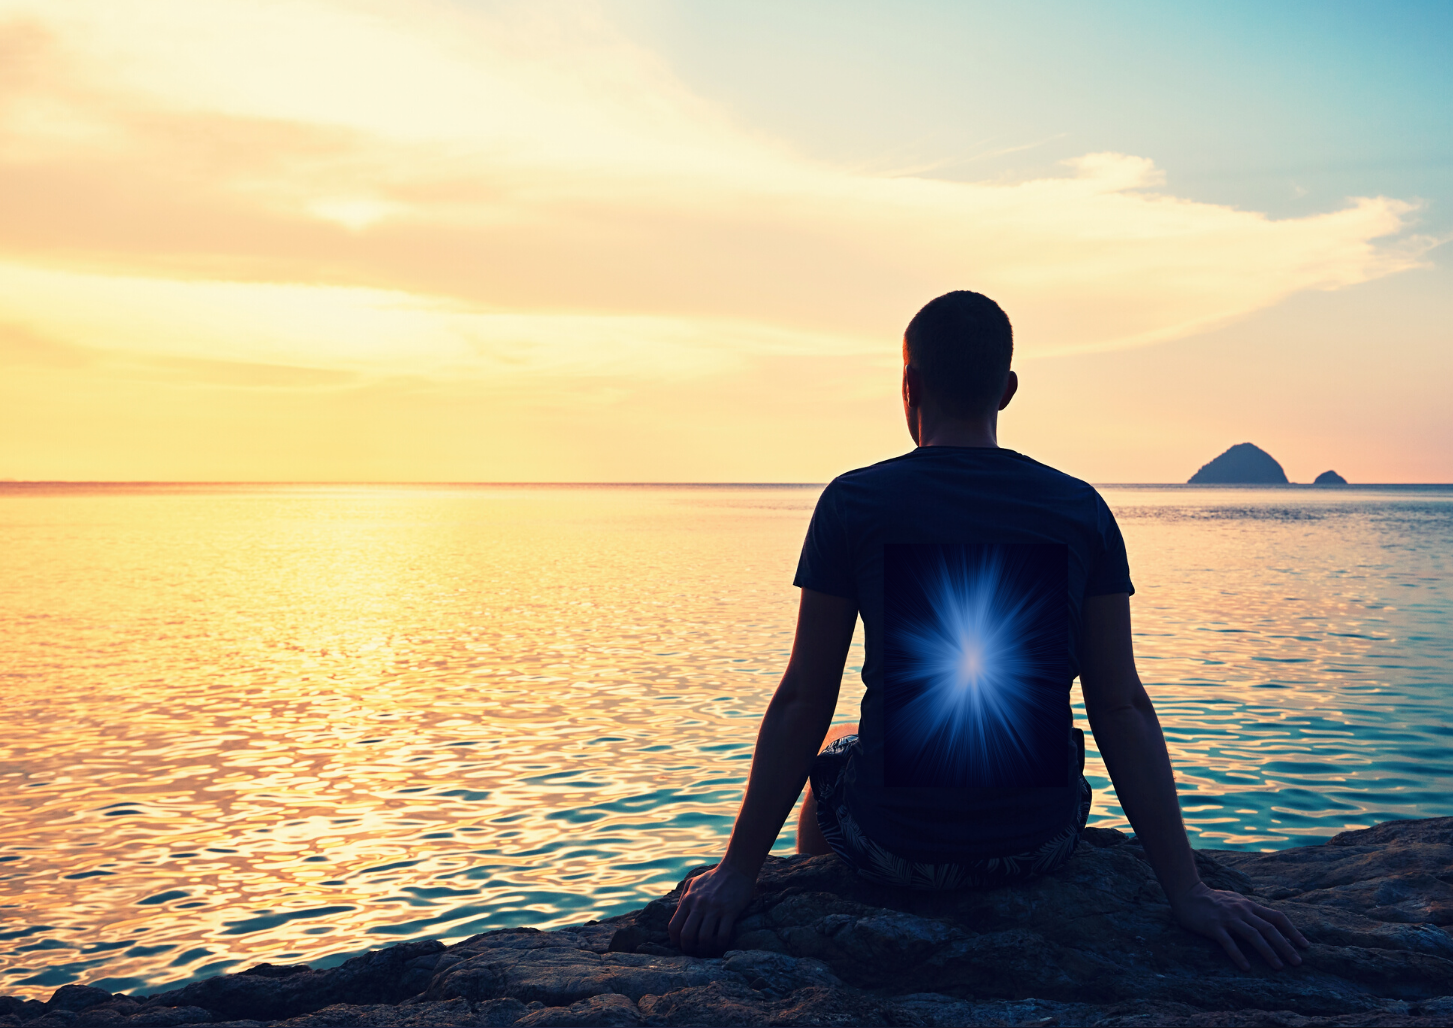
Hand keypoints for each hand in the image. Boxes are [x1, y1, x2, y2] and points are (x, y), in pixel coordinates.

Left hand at [666, 861, 755, 955]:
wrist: (736, 868)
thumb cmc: (714, 877)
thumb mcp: (694, 882)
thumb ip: (684, 897)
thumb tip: (677, 914)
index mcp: (688, 899)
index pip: (674, 926)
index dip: (675, 941)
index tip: (680, 946)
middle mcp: (699, 905)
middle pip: (687, 935)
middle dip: (688, 948)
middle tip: (694, 952)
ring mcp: (715, 908)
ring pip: (704, 938)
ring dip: (705, 949)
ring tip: (708, 951)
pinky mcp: (730, 911)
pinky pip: (723, 935)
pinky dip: (720, 945)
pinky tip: (721, 945)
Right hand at [1171, 882, 1309, 969]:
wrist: (1187, 893)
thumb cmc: (1212, 899)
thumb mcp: (1235, 900)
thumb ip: (1250, 910)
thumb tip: (1268, 921)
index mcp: (1249, 905)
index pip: (1276, 917)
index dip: (1292, 931)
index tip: (1305, 946)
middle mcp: (1242, 911)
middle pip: (1269, 928)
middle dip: (1285, 946)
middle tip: (1298, 962)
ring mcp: (1228, 918)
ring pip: (1253, 935)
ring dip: (1268, 952)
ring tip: (1279, 967)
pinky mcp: (1213, 926)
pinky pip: (1228, 942)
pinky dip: (1238, 955)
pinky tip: (1246, 968)